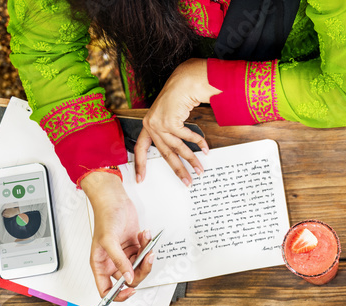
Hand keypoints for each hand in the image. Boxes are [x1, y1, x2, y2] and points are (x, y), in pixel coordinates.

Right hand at [81, 172, 154, 300]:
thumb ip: (119, 261)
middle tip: (146, 258)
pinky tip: (143, 234)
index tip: (130, 289)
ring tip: (146, 242)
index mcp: (100, 265)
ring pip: (140, 269)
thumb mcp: (109, 240)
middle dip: (140, 270)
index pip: (106, 290)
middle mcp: (112, 263)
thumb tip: (128, 278)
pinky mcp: (135, 248)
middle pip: (129, 280)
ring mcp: (124, 256)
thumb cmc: (105, 216)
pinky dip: (147, 246)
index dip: (118, 294)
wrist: (115, 200)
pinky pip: (145, 255)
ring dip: (146, 256)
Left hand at [135, 58, 214, 185]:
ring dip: (191, 160)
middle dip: (177, 170)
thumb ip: (169, 134)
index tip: (140, 179)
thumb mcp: (169, 118)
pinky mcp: (169, 120)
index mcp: (148, 126)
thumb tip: (177, 154)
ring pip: (177, 148)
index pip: (141, 149)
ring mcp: (159, 123)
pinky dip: (198, 142)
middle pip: (164, 153)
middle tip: (186, 182)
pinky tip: (205, 148)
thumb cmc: (178, 99)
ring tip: (200, 169)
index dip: (140, 165)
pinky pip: (186, 137)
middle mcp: (151, 125)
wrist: (184, 82)